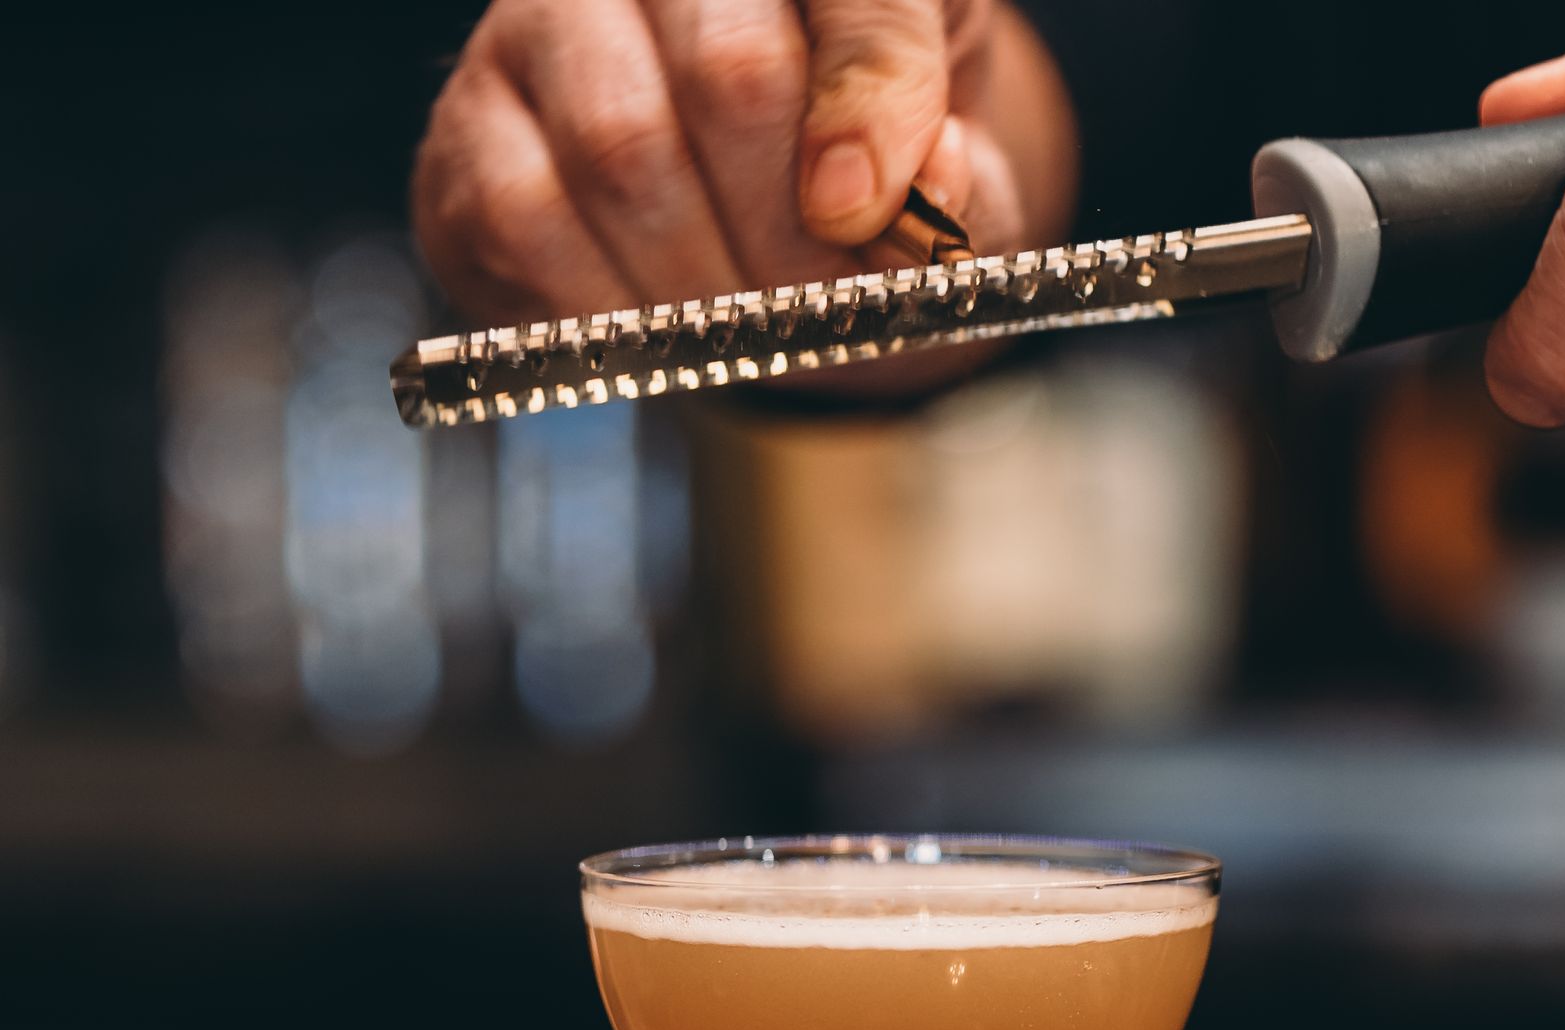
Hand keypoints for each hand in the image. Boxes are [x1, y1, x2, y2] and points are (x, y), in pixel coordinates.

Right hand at [412, 0, 1075, 325]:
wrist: (761, 211)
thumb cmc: (860, 175)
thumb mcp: (945, 177)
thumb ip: (956, 185)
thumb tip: (913, 196)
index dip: (871, 99)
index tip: (865, 212)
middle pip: (733, 80)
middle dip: (794, 236)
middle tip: (822, 309)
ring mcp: (547, 23)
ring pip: (623, 156)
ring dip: (706, 286)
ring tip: (748, 327)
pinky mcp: (471, 125)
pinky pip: (525, 222)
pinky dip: (609, 309)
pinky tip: (659, 325)